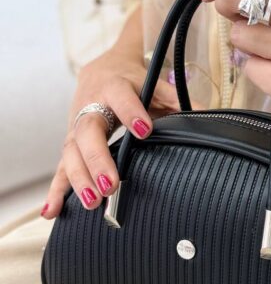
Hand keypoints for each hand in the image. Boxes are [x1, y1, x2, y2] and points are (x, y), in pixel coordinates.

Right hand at [41, 48, 203, 218]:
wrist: (101, 71)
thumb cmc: (132, 82)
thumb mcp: (153, 83)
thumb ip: (174, 98)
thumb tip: (206, 113)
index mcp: (114, 87)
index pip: (122, 98)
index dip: (131, 113)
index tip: (144, 130)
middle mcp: (89, 107)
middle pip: (88, 132)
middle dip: (98, 159)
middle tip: (111, 184)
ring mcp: (75, 128)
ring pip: (71, 153)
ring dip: (79, 179)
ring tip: (93, 202)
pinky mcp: (69, 145)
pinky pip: (60, 168)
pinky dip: (56, 191)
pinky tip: (52, 212)